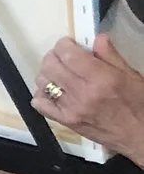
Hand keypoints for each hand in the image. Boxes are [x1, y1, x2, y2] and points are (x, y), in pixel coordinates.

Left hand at [34, 34, 143, 160]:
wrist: (140, 136)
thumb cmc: (139, 105)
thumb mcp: (131, 76)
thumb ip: (111, 55)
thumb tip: (97, 37)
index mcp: (101, 78)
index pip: (68, 54)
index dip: (64, 44)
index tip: (68, 44)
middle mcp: (83, 93)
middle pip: (51, 66)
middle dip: (54, 56)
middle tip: (63, 56)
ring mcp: (71, 109)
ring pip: (43, 82)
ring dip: (47, 73)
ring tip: (59, 73)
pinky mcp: (66, 121)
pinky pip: (40, 104)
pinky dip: (41, 94)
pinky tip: (54, 91)